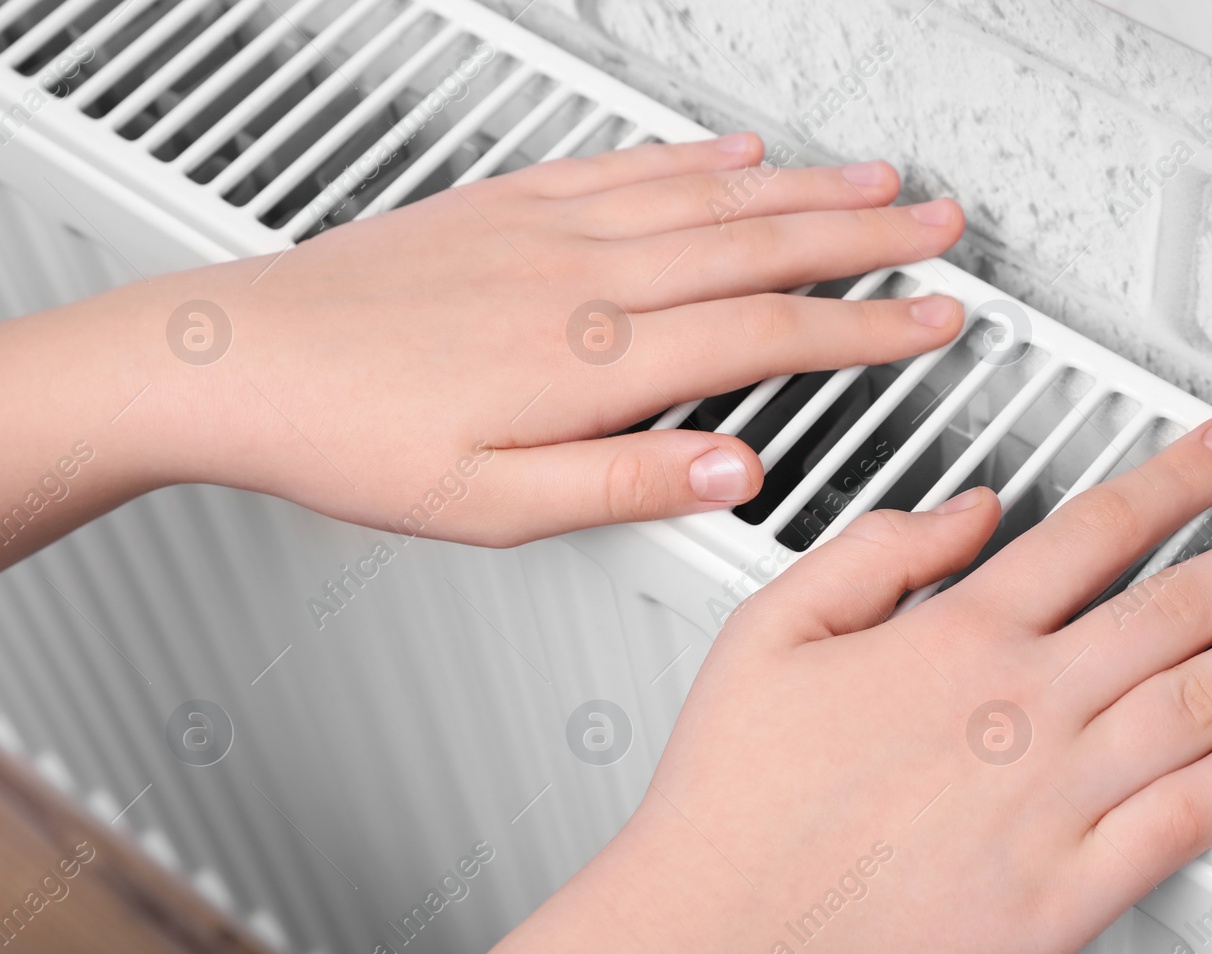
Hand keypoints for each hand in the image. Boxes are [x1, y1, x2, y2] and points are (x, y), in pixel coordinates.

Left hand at [0, 133, 965, 563]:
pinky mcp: (508, 204)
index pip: (768, 335)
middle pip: (762, 244)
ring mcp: (550, 228)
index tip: (932, 325)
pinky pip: (628, 166)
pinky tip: (733, 153)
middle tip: (943, 229)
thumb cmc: (351, 439)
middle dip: (870, 236)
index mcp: (595, 360)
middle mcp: (586, 277)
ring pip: (710, 195)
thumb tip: (735, 469)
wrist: (233, 360)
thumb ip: (624, 485)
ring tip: (877, 179)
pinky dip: (697, 157)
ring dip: (806, 186)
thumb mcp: (493, 506)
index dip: (866, 331)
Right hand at [364, 414, 1211, 953]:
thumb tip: (971, 511)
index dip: (1177, 480)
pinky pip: (1184, 819)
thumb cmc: (733, 798)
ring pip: (1204, 701)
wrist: (720, 940)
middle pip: (1178, 607)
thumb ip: (879, 551)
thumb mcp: (769, 627)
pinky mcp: (1067, 892)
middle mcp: (1021, 709)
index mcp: (954, 639)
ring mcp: (1054, 801)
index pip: (1095, 533)